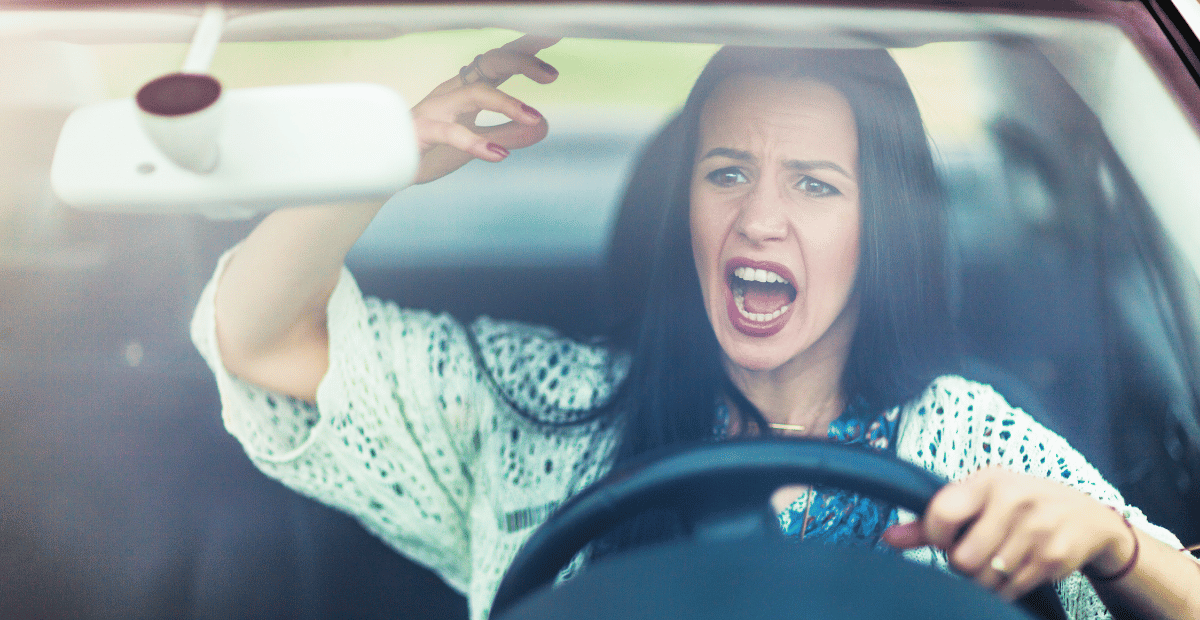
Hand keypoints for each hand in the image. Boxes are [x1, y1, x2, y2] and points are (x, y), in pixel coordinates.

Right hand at [410, 35, 559, 183]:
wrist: (383, 166)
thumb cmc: (427, 147)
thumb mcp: (477, 143)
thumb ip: (508, 132)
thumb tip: (542, 126)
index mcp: (466, 89)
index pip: (500, 62)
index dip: (527, 50)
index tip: (555, 37)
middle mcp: (453, 91)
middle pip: (490, 63)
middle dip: (521, 60)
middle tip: (551, 74)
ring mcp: (437, 109)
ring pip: (475, 93)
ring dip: (507, 102)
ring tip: (534, 117)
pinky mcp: (423, 131)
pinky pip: (452, 133)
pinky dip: (478, 142)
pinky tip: (499, 154)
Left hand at [882, 466, 1136, 600]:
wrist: (1088, 516)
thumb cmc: (1020, 505)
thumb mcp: (980, 499)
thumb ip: (932, 520)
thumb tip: (888, 538)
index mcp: (987, 481)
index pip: (941, 514)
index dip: (936, 536)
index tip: (947, 538)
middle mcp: (1013, 500)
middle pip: (963, 559)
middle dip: (964, 564)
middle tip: (978, 552)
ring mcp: (1037, 529)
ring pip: (986, 579)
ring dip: (987, 579)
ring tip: (1000, 558)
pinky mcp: (1054, 557)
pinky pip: (1012, 589)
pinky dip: (1009, 587)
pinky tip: (1018, 567)